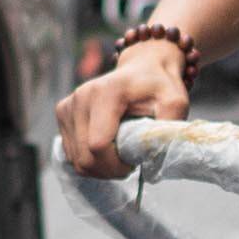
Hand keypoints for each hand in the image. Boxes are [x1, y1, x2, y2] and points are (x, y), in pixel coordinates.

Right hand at [55, 42, 189, 178]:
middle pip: (84, 157)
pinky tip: (107, 149)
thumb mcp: (175, 102)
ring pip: (76, 159)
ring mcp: (68, 105)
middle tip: (129, 163)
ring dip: (99, 167)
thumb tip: (157, 155)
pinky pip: (71, 153)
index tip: (135, 162)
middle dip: (108, 170)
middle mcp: (81, 97)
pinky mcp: (62, 113)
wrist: (142, 68)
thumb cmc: (159, 87)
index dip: (116, 165)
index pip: (98, 145)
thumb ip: (170, 126)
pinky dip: (89, 159)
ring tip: (120, 154)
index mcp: (106, 93)